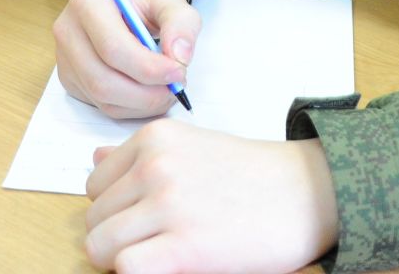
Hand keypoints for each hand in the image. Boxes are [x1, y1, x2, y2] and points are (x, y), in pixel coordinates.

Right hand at [54, 0, 200, 119]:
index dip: (148, 67)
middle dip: (146, 93)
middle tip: (176, 87)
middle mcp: (68, 31)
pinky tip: (150, 93)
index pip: (113, 47)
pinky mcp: (71, 80)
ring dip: (141, 103)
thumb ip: (180, 21)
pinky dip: (132, 108)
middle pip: (103, 79)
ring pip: (102, 97)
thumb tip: (180, 56)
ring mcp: (65, 59)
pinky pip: (102, 105)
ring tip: (167, 90)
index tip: (179, 72)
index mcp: (87, 2)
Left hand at [84, 123, 338, 273]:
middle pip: (95, 217)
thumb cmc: (250, 174)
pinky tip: (164, 266)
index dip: (114, 208)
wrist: (304, 192)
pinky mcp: (183, 247)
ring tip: (157, 256)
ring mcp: (167, 205)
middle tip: (152, 242)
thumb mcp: (190, 147)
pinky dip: (135, 273)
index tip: (142, 217)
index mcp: (154, 138)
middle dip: (115, 236)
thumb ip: (141, 155)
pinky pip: (125, 268)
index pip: (95, 184)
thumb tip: (96, 159)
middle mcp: (154, 165)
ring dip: (122, 258)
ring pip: (100, 244)